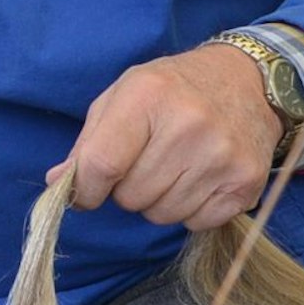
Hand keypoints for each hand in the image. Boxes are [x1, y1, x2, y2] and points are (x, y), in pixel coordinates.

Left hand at [45, 43, 283, 231]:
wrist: (246, 81)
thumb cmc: (173, 89)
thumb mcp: (124, 96)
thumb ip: (88, 141)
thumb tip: (57, 183)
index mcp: (147, 97)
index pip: (101, 164)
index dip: (85, 188)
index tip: (86, 191)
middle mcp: (188, 126)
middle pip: (130, 196)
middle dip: (127, 188)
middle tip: (145, 161)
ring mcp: (221, 156)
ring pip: (162, 215)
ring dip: (157, 200)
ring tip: (173, 167)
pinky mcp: (246, 183)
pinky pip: (195, 223)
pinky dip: (190, 209)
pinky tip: (199, 177)